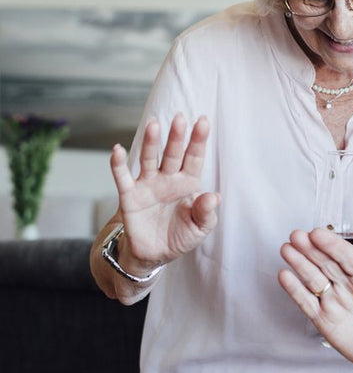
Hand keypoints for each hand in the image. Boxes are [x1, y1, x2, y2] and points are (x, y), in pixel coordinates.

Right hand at [110, 113, 219, 264]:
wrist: (154, 254)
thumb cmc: (180, 236)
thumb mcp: (200, 228)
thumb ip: (207, 213)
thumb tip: (214, 196)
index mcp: (188, 183)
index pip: (194, 158)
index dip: (198, 140)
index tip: (203, 121)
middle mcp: (168, 179)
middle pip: (173, 153)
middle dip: (176, 136)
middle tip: (180, 118)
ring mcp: (148, 185)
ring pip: (149, 159)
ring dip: (151, 142)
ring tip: (153, 124)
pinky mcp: (130, 196)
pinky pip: (122, 178)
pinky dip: (118, 164)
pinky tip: (117, 149)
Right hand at [278, 227, 352, 371]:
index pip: (348, 256)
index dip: (333, 245)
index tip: (318, 233)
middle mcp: (348, 285)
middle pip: (326, 263)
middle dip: (311, 249)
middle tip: (296, 235)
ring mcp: (335, 301)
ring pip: (313, 278)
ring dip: (299, 264)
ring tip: (286, 249)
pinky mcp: (324, 320)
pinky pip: (307, 303)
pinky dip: (295, 290)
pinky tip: (285, 276)